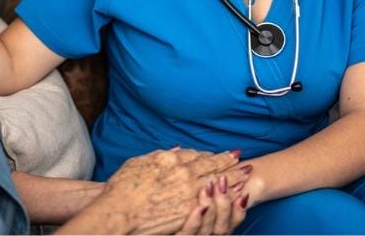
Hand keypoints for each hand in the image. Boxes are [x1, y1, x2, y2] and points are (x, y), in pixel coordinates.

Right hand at [101, 148, 248, 233]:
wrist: (119, 213)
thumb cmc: (122, 190)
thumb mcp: (138, 164)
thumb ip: (160, 156)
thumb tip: (175, 151)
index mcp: (168, 159)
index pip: (194, 155)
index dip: (207, 154)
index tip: (217, 154)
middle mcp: (181, 171)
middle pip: (210, 164)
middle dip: (227, 160)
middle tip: (239, 157)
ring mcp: (188, 190)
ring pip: (217, 180)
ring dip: (233, 175)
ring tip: (245, 171)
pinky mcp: (190, 209)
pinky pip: (214, 199)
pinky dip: (228, 194)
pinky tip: (237, 192)